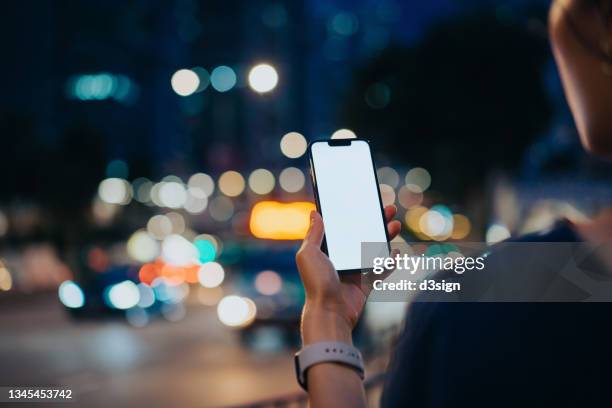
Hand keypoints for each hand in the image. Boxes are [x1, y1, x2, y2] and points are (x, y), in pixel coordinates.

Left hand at [296, 206, 400, 343]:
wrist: (330, 312)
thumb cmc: (316, 283)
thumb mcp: (309, 254)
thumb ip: (314, 234)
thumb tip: (315, 213)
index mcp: (327, 250)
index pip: (343, 227)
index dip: (354, 214)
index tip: (365, 201)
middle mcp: (341, 258)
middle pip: (362, 235)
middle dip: (375, 221)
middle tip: (387, 209)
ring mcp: (355, 270)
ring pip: (374, 249)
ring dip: (385, 236)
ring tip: (395, 225)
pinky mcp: (366, 283)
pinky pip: (381, 270)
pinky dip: (390, 261)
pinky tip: (396, 251)